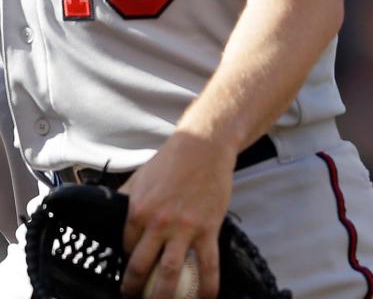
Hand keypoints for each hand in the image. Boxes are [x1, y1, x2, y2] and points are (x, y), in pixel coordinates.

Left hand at [119, 131, 235, 298]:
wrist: (206, 145)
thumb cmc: (173, 160)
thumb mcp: (139, 178)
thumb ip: (124, 200)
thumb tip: (107, 215)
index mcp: (138, 211)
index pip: (125, 247)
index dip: (126, 259)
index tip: (131, 266)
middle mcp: (159, 223)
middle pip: (140, 267)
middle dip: (133, 289)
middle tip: (133, 296)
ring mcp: (185, 227)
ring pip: (169, 272)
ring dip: (161, 295)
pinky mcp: (208, 228)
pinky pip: (208, 263)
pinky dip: (208, 285)